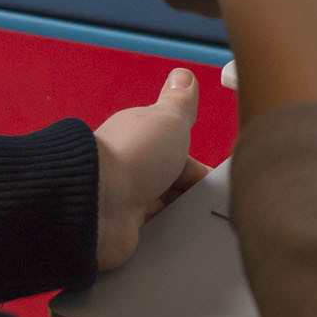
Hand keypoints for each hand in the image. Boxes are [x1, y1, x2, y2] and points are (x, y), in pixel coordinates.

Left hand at [92, 68, 208, 268]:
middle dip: (193, 196)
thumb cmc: (134, 157)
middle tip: (212, 209)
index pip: (181, 157)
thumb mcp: (169, 120)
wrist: (98, 202)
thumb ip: (181, 102)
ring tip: (200, 227)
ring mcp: (127, 202)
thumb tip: (184, 74)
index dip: (202, 172)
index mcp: (142, 140)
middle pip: (174, 185)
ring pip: (166, 211)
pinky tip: (182, 241)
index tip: (219, 185)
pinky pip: (154, 234)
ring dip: (180, 217)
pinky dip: (168, 236)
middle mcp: (132, 170)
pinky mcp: (124, 231)